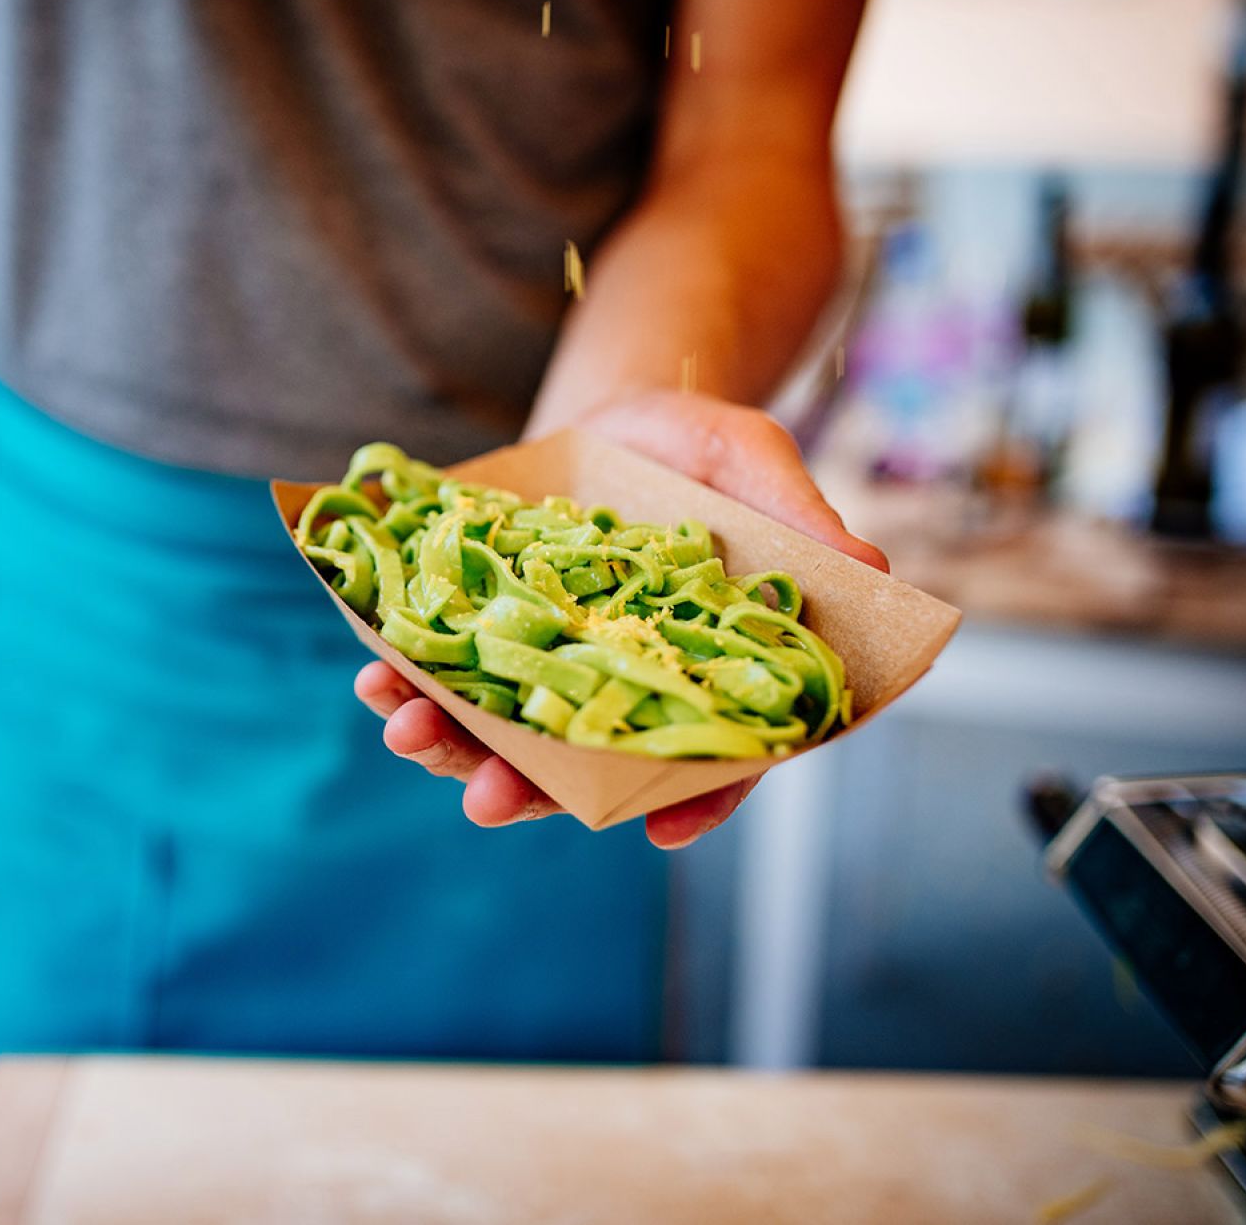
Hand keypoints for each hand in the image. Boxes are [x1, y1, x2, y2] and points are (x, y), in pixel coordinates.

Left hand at [355, 389, 886, 848]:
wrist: (609, 418)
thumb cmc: (693, 453)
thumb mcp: (747, 462)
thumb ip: (795, 515)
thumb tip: (871, 568)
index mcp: (696, 676)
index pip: (709, 758)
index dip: (694, 798)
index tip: (663, 828)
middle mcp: (614, 693)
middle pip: (577, 768)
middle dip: (526, 790)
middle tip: (485, 800)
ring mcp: (541, 671)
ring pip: (495, 735)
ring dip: (446, 744)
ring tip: (401, 728)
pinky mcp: (481, 636)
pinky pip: (438, 676)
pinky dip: (402, 680)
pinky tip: (374, 674)